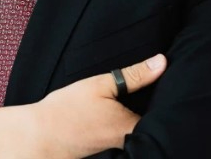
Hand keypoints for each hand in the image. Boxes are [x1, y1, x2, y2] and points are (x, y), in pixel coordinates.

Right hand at [0, 53, 167, 158]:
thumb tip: (162, 62)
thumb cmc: (68, 110)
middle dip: (151, 108)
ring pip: (137, 131)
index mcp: (133, 128)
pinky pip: (124, 137)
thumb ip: (134, 75)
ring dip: (135, 116)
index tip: (171, 85)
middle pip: (151, 124)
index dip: (167, 98)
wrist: (40, 136)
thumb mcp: (100, 84)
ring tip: (129, 100)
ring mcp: (119, 151)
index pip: (163, 114)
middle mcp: (130, 144)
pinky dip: (122, 126)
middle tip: (150, 88)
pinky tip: (111, 115)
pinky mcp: (107, 152)